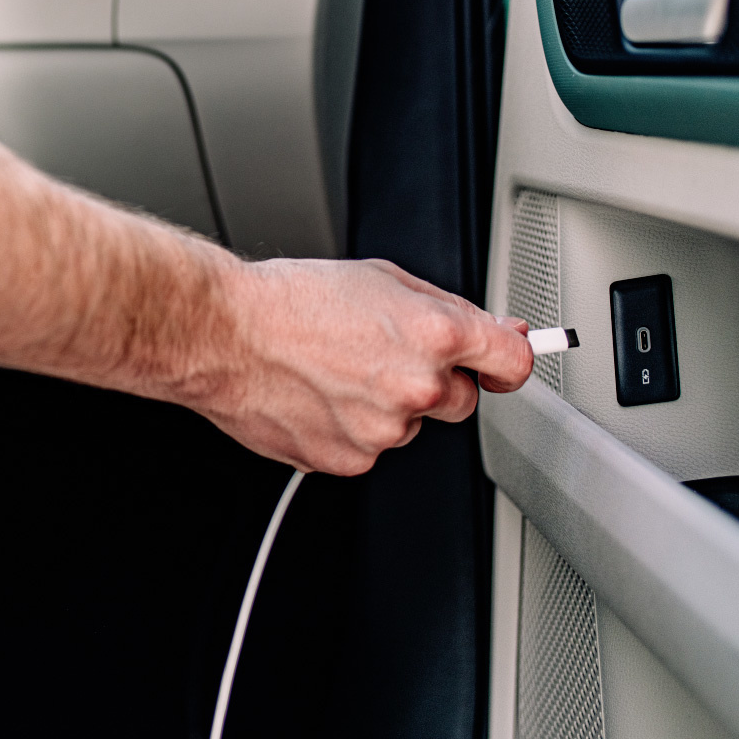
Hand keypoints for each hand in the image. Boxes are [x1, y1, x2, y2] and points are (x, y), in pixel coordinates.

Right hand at [199, 258, 532, 474]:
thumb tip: (497, 329)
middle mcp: (417, 387)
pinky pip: (368, 448)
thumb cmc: (291, 299)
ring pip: (408, 425)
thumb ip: (448, 308)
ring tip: (334, 370)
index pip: (513, 362)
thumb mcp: (381, 278)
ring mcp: (383, 431)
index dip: (506, 360)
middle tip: (381, 353)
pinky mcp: (348, 461)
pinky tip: (317, 395)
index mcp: (434, 335)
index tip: (498, 363)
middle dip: (434, 380)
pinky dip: (349, 428)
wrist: (225, 334)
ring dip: (385, 405)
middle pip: (461, 400)